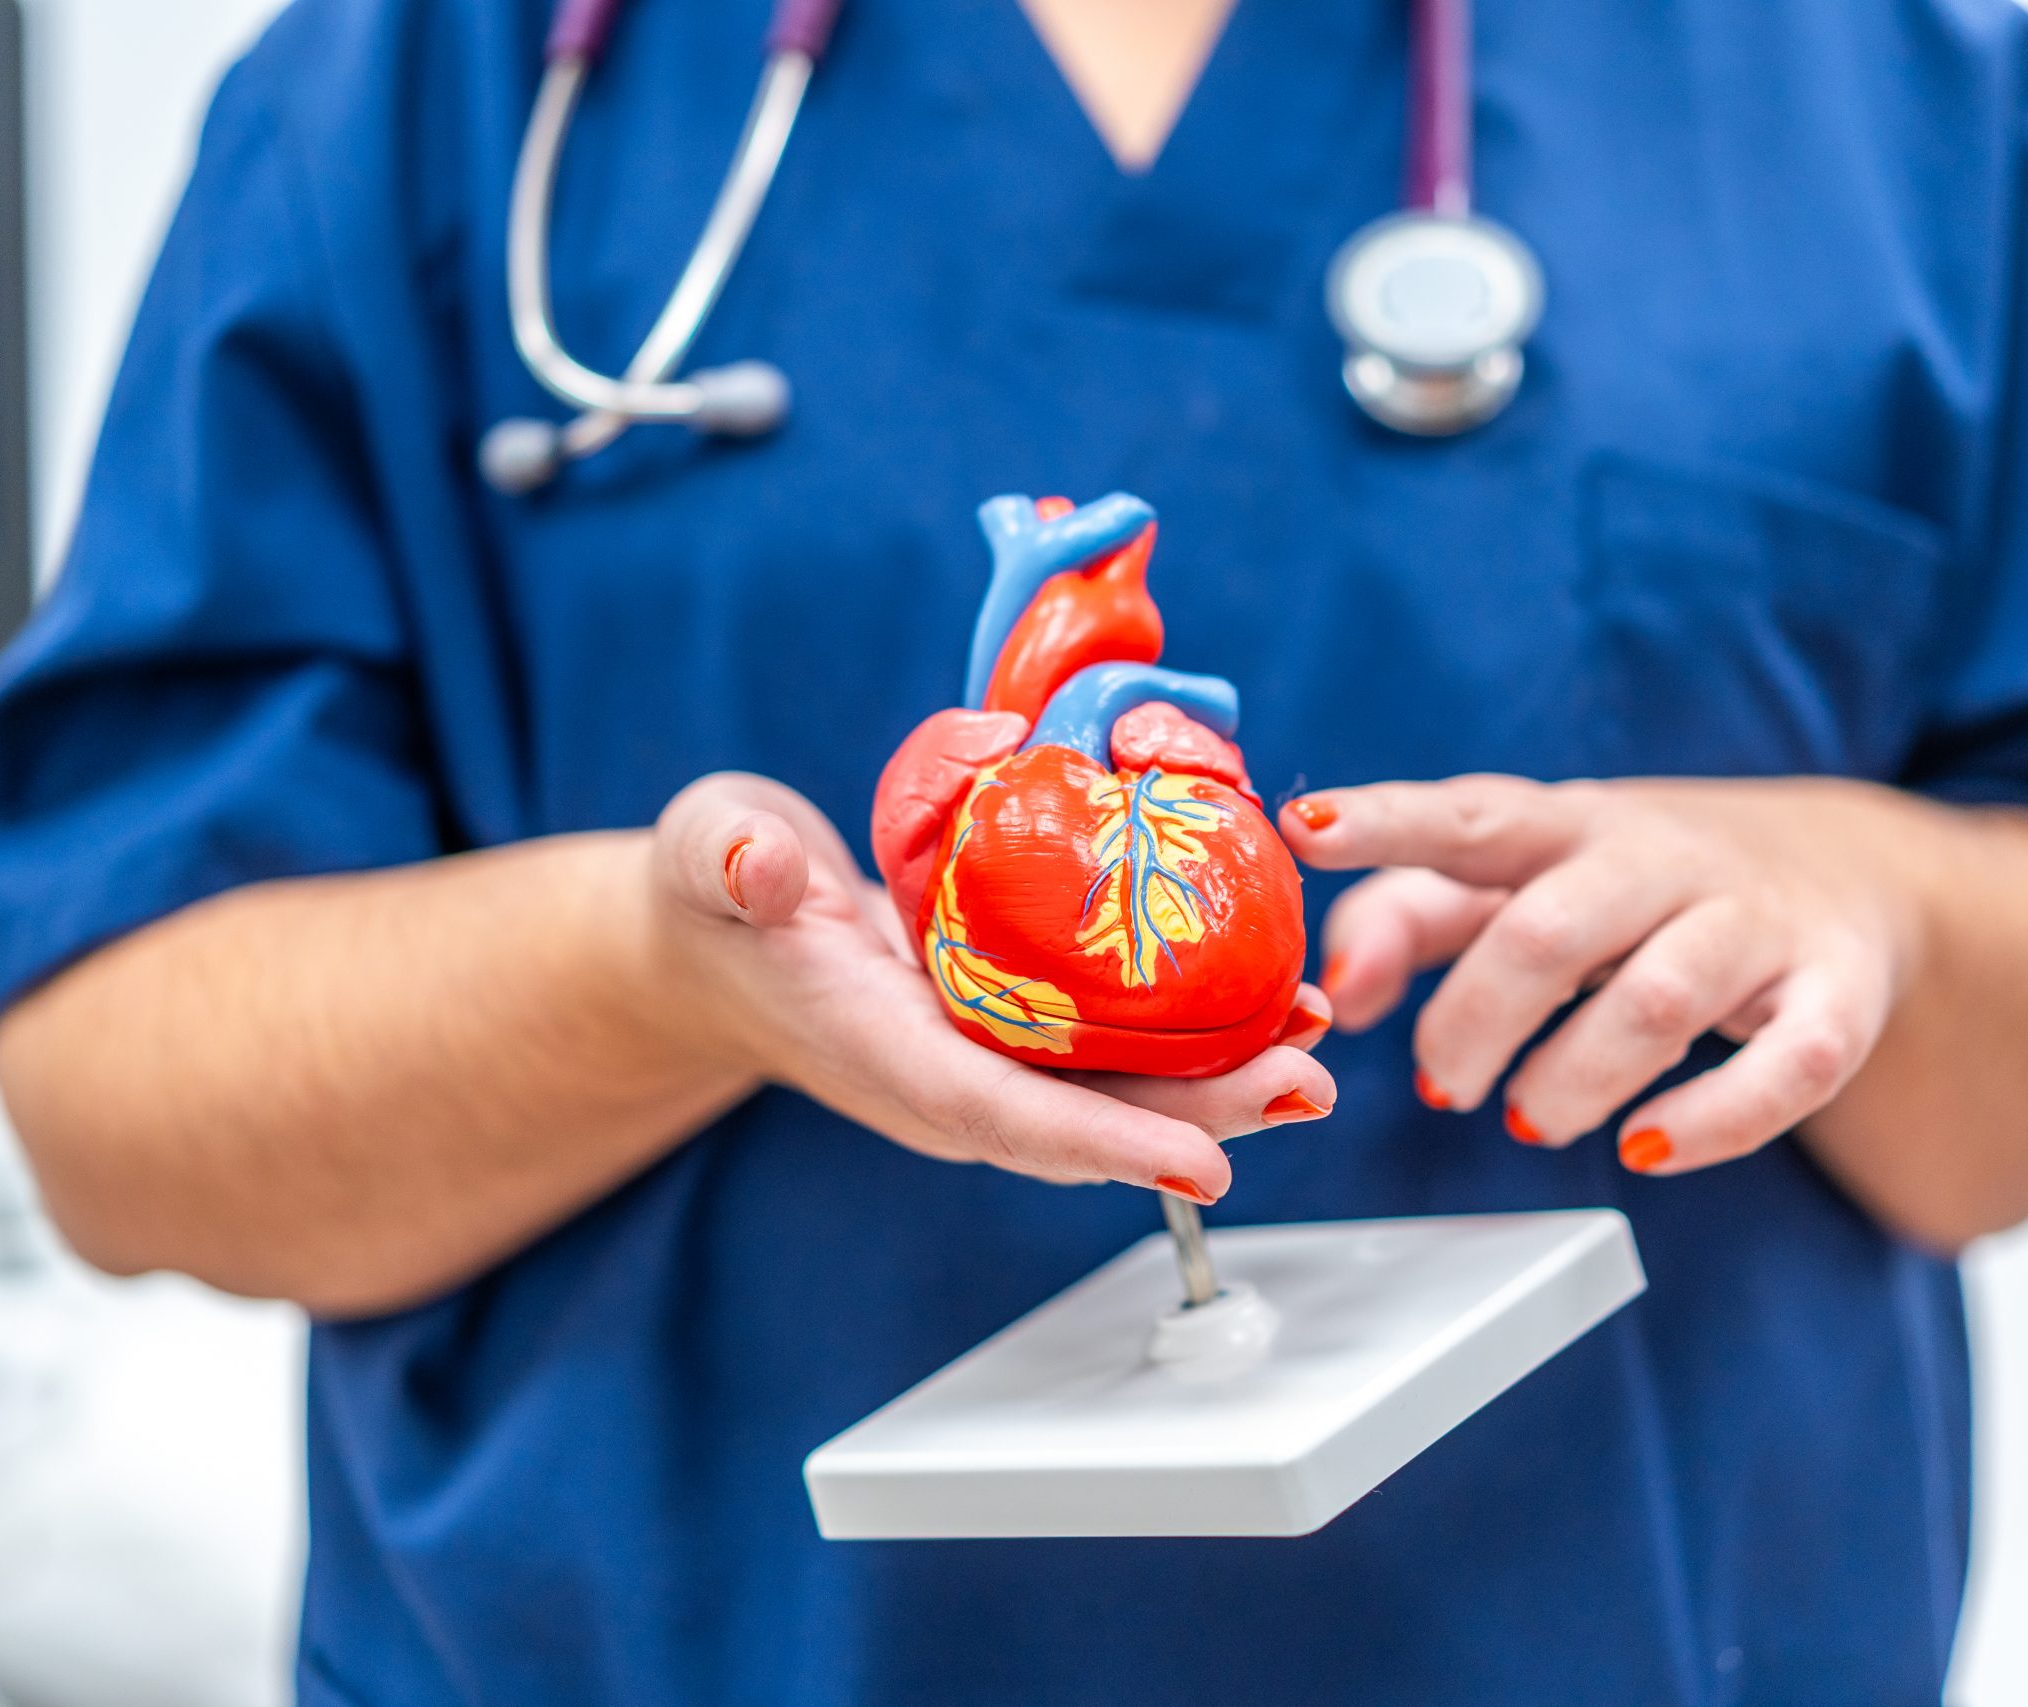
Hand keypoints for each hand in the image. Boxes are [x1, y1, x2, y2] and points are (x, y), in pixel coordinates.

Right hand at [644, 774, 1336, 1202]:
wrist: (716, 935)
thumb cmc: (714, 889)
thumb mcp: (708, 854)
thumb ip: (730, 863)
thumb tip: (763, 874)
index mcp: (879, 1050)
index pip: (998, 1111)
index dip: (1104, 1142)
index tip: (1203, 1163)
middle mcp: (945, 1077)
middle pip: (1086, 1119)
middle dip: (1203, 1113)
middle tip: (1309, 1079)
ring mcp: (983, 1060)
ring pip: (1114, 1091)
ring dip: (1221, 1079)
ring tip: (1318, 1038)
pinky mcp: (1012, 1030)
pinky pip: (1113, 1046)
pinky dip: (1195, 1030)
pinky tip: (1270, 995)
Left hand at [1280, 775, 1927, 1174]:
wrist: (1846, 871)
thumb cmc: (1635, 888)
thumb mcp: (1520, 880)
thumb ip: (1407, 916)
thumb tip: (1332, 993)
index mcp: (1569, 824)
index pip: (1472, 813)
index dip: (1385, 822)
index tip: (1302, 832)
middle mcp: (1663, 860)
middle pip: (1551, 928)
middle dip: (1477, 1018)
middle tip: (1446, 1083)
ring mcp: (1756, 925)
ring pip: (1659, 999)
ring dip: (1574, 1077)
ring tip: (1532, 1119)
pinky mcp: (1834, 997)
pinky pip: (1791, 1067)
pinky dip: (1713, 1122)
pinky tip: (1643, 1149)